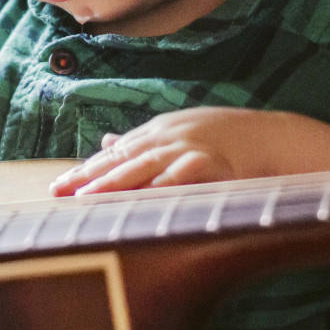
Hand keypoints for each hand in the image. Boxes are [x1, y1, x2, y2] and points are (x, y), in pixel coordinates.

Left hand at [50, 107, 297, 196]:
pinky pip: (185, 173)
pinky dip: (165, 183)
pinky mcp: (214, 160)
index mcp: (156, 133)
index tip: (57, 188)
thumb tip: (105, 142)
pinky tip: (145, 195)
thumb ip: (140, 143)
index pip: (113, 154)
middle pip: (121, 158)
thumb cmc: (224, 140)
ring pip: (145, 164)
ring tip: (89, 196)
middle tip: (60, 192)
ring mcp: (189, 146)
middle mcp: (167, 137)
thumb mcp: (177, 135)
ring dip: (116, 181)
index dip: (84, 170)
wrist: (273, 138)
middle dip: (89, 176)